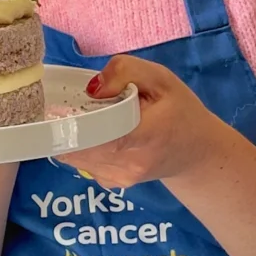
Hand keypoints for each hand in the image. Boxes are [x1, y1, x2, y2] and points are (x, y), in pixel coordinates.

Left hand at [60, 55, 230, 189]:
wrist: (198, 152)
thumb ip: (124, 72)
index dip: (69, 123)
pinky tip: (93, 132)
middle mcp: (128, 164)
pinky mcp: (113, 183)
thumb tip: (92, 88)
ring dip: (70, 135)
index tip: (57, 106)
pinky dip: (78, 147)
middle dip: (64, 125)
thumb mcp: (160, 79)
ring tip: (83, 116)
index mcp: (142, 136)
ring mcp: (120, 178)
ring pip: (74, 157)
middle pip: (76, 147)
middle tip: (67, 104)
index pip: (95, 136)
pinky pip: (82, 163)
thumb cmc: (179, 111)